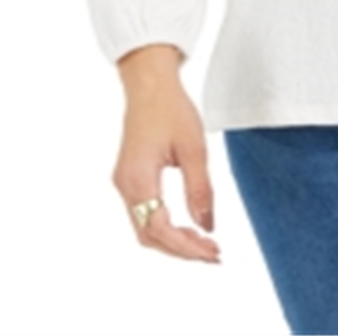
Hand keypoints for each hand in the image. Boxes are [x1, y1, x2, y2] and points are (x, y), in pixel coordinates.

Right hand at [111, 45, 220, 263]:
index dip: (186, 246)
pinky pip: (144, 214)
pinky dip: (165, 227)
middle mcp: (125, 185)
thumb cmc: (170, 108)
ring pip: (144, 228)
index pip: (160, 229)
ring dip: (173, 241)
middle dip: (181, 250)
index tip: (212, 252)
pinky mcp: (129, 178)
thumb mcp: (194, 148)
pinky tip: (187, 227)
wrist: (149, 84)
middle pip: (149, 236)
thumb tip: (208, 226)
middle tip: (212, 254)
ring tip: (204, 245)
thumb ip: (200, 189)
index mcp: (138, 178)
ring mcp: (124, 183)